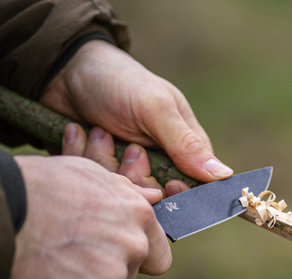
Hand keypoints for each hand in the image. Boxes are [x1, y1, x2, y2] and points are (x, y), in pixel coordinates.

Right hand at [0, 156, 170, 278]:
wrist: (1, 209)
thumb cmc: (44, 186)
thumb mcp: (92, 174)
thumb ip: (129, 192)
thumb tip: (155, 196)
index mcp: (140, 217)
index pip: (159, 256)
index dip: (141, 259)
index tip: (121, 256)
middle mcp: (132, 247)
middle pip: (130, 275)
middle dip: (109, 269)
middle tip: (77, 254)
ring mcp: (109, 277)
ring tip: (57, 260)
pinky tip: (43, 276)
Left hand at [40, 40, 232, 183]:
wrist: (66, 71)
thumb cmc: (117, 82)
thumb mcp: (155, 108)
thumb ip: (186, 143)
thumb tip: (224, 175)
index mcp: (184, 145)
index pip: (195, 184)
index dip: (181, 191)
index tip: (166, 184)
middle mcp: (160, 160)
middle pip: (156, 193)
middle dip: (135, 174)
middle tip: (126, 146)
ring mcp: (129, 167)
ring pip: (125, 191)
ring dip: (106, 161)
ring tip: (99, 131)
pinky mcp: (105, 170)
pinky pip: (99, 183)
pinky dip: (86, 160)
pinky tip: (82, 133)